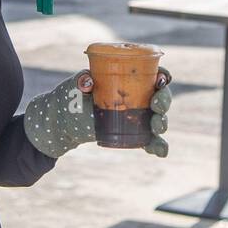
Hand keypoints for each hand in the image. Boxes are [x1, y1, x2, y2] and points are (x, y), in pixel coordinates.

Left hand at [24, 66, 172, 158]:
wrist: (64, 121)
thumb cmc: (72, 96)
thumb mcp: (75, 84)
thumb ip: (82, 80)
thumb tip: (88, 82)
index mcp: (129, 79)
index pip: (153, 74)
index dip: (162, 76)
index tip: (160, 81)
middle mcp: (138, 97)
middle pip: (161, 96)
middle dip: (164, 100)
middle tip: (156, 105)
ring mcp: (137, 116)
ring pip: (158, 118)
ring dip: (162, 122)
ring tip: (156, 127)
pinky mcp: (133, 134)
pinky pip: (150, 140)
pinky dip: (158, 146)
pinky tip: (161, 152)